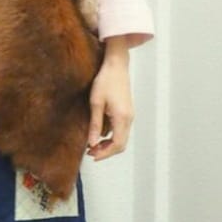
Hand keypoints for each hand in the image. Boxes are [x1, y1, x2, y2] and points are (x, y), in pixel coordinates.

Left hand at [86, 44, 134, 160]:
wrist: (116, 65)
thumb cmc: (105, 80)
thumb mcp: (95, 103)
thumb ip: (95, 124)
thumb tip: (92, 143)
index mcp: (122, 117)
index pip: (117, 144)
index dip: (105, 153)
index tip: (92, 156)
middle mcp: (129, 118)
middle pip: (121, 144)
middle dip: (107, 152)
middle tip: (91, 153)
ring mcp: (130, 115)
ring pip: (122, 138)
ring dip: (109, 145)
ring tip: (93, 145)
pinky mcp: (127, 112)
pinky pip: (122, 130)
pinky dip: (112, 137)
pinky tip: (100, 135)